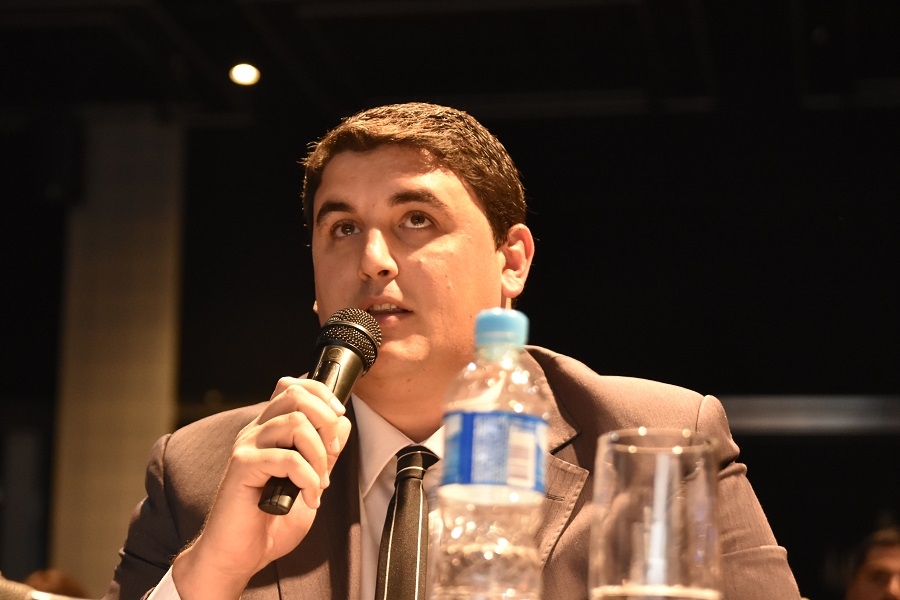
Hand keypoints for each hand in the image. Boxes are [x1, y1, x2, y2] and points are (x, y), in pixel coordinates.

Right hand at [171, 377, 351, 599]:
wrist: (240, 556)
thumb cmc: (271, 521)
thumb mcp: (311, 480)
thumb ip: (324, 452)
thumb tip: (341, 423)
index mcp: (269, 430)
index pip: (292, 386)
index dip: (320, 393)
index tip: (338, 417)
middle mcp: (255, 432)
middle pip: (295, 395)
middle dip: (326, 420)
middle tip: (333, 452)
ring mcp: (247, 447)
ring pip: (295, 423)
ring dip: (319, 455)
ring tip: (320, 484)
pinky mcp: (242, 467)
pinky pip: (287, 458)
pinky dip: (308, 478)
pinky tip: (308, 499)